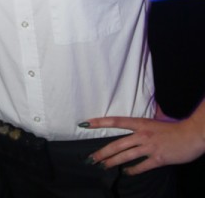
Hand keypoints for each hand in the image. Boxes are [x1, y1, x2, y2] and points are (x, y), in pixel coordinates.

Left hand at [80, 115, 204, 174]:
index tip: (86, 123)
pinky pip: (141, 166)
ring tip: (102, 166)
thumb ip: (146, 118)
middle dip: (102, 152)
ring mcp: (149, 147)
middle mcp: (142, 134)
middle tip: (91, 158)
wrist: (192, 135)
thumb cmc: (174, 126)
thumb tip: (145, 106)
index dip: (100, 122)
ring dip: (112, 162)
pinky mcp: (158, 158)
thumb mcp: (157, 118)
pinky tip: (126, 172)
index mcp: (140, 123)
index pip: (116, 121)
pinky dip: (132, 170)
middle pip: (117, 144)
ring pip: (125, 156)